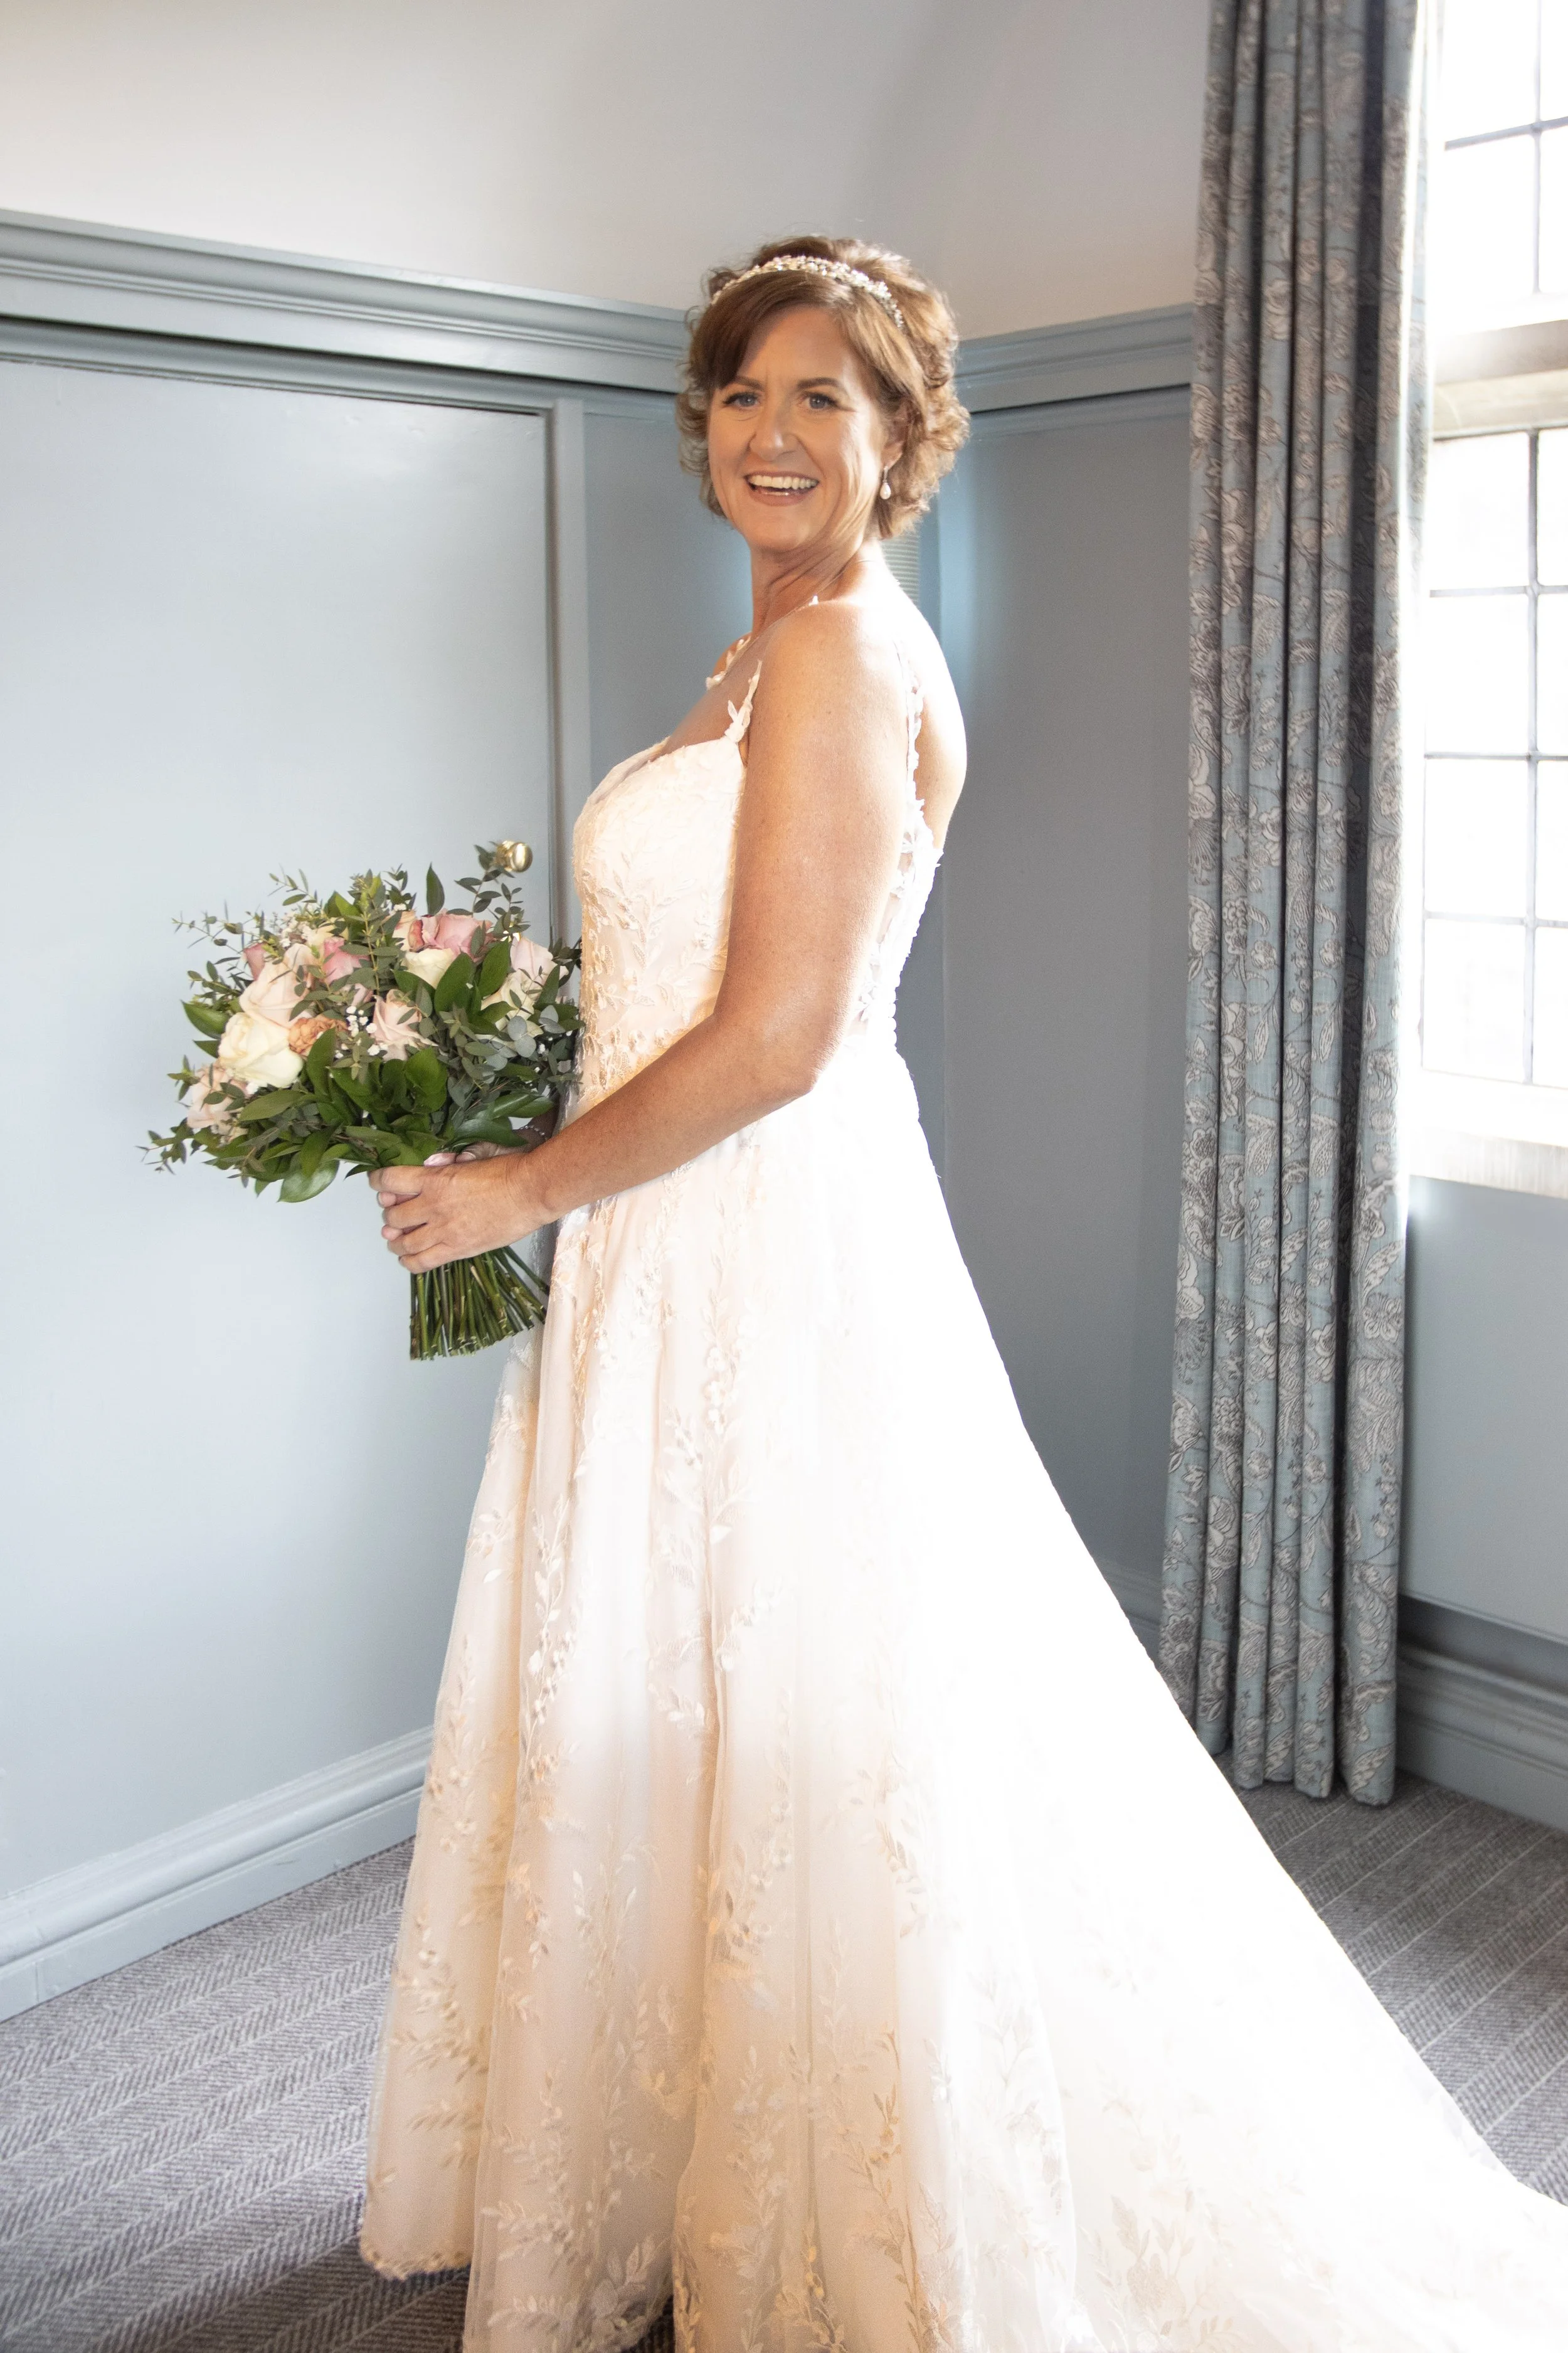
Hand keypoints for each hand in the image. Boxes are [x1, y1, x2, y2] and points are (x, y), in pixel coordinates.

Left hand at [376, 1147, 540, 1272]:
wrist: (531, 1192)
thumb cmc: (508, 1170)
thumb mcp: (472, 1157)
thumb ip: (447, 1163)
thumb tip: (430, 1165)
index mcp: (434, 1179)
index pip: (389, 1180)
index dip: (377, 1181)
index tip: (378, 1183)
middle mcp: (433, 1206)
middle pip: (392, 1216)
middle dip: (389, 1215)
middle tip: (395, 1214)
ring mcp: (444, 1231)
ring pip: (402, 1243)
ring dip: (395, 1241)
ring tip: (397, 1239)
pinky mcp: (457, 1250)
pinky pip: (421, 1262)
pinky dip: (409, 1262)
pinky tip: (409, 1257)